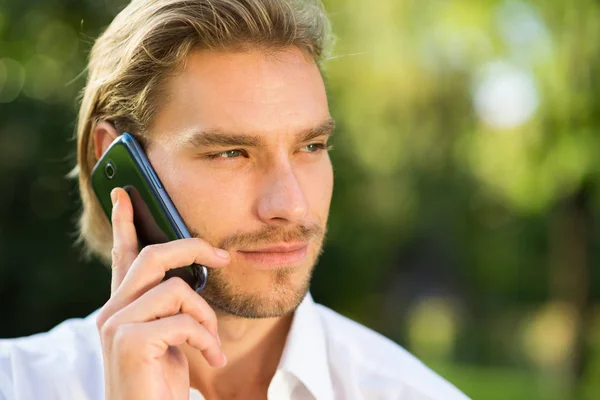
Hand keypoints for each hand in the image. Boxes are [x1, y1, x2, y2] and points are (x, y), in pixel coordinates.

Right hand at [95, 187, 229, 399]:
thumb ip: (172, 309)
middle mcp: (112, 312)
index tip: (124, 195)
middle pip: (154, 256)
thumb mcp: (172, 339)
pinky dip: (206, 339)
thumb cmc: (162, 384)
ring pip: (176, 290)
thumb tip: (190, 281)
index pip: (123, 257)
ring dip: (206, 317)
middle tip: (223, 258)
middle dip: (194, 249)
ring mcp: (116, 327)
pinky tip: (211, 359)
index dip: (124, 224)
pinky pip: (183, 321)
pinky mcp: (129, 343)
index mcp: (123, 308)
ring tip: (211, 344)